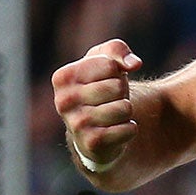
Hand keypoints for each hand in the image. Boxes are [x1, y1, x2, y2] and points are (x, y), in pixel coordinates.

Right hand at [53, 39, 142, 173]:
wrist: (94, 128)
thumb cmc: (99, 87)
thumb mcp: (104, 60)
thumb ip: (117, 50)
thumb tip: (133, 64)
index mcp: (62, 78)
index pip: (109, 65)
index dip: (116, 71)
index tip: (105, 80)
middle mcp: (63, 102)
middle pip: (118, 86)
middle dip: (122, 91)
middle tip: (110, 99)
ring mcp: (76, 125)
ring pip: (124, 108)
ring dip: (126, 110)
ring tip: (113, 114)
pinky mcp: (92, 144)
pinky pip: (128, 129)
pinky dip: (130, 128)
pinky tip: (116, 129)